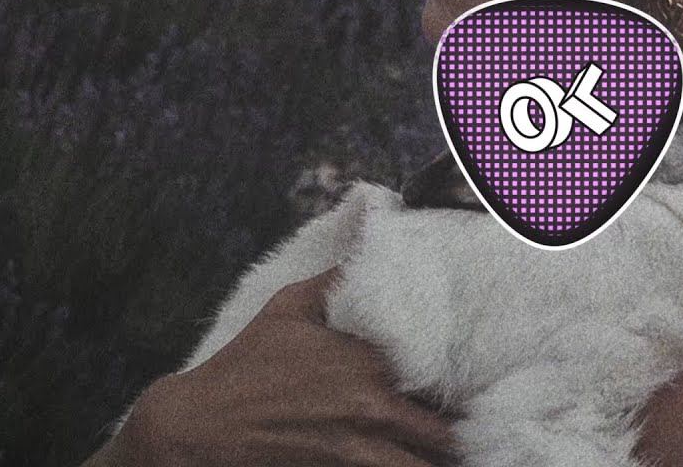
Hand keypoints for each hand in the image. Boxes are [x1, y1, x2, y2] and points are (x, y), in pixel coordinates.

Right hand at [89, 266, 457, 466]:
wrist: (196, 429)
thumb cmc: (245, 366)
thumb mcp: (289, 308)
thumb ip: (338, 279)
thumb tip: (372, 238)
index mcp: (369, 362)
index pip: (446, 377)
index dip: (471, 386)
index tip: (486, 385)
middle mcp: (373, 409)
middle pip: (448, 436)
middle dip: (465, 436)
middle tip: (479, 431)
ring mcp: (358, 452)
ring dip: (443, 463)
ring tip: (461, 458)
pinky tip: (417, 466)